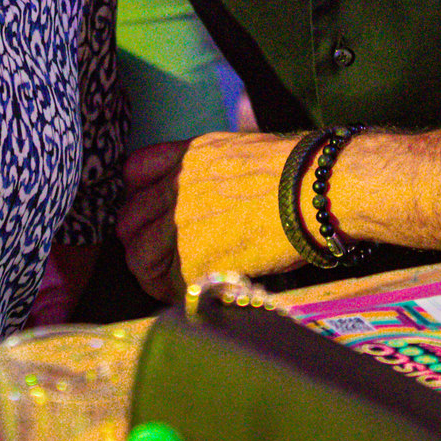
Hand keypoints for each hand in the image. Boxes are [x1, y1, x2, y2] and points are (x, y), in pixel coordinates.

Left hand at [118, 134, 307, 297]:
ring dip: (151, 269)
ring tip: (172, 277)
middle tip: (163, 252)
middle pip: (128, 220)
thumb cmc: (291, 169)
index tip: (153, 212)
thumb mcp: (234, 149)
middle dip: (141, 237)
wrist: (312, 190)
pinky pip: (164, 285)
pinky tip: (190, 289)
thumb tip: (202, 189)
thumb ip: (203, 166)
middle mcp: (172, 188)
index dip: (140, 197)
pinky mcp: (194, 262)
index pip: (132, 175)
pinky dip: (172, 292)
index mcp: (183, 157)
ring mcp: (178, 226)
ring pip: (138, 257)